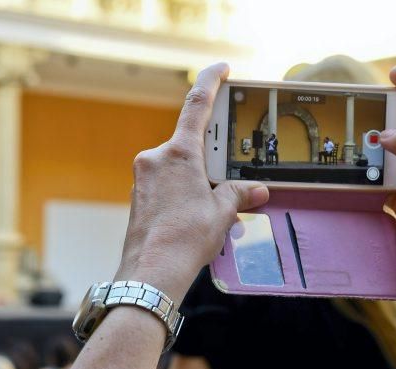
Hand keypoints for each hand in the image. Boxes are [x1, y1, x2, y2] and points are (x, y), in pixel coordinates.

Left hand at [115, 63, 268, 303]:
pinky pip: (165, 184)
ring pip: (177, 167)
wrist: (152, 271)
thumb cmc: (185, 239)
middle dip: (211, 158)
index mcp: (179, 154)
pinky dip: (182, 192)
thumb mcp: (222, 213)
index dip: (211, 81)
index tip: (221, 69)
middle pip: (190, 144)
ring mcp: (143, 177)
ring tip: (211, 208)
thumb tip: (257, 190)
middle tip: (227, 175)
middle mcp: (156, 159)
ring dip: (197, 179)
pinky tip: (192, 216)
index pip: (196, 105)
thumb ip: (239, 194)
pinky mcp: (138, 195)